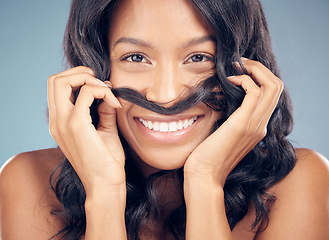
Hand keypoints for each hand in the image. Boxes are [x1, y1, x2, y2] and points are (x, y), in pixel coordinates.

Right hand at [48, 66, 124, 193]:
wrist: (106, 184)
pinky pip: (85, 93)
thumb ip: (102, 111)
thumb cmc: (106, 161)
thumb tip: (107, 94)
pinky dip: (101, 91)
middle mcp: (56, 121)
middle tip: (101, 82)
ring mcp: (63, 123)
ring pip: (61, 81)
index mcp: (60, 123)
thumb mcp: (104, 130)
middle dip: (79, 72)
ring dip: (87, 78)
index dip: (78, 79)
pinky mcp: (76, 125)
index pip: (57, 88)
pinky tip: (114, 102)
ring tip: (107, 90)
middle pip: (54, 80)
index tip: (101, 87)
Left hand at [184, 59, 283, 186]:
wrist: (203, 176)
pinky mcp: (242, 125)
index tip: (241, 70)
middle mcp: (260, 126)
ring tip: (237, 67)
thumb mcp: (222, 133)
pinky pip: (254, 93)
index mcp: (257, 127)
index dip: (260, 77)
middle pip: (276, 87)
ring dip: (255, 70)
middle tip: (241, 63)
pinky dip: (244, 81)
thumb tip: (222, 97)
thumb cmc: (207, 155)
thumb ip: (229, 118)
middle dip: (260, 68)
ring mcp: (254, 126)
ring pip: (271, 87)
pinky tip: (229, 81)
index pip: (271, 95)